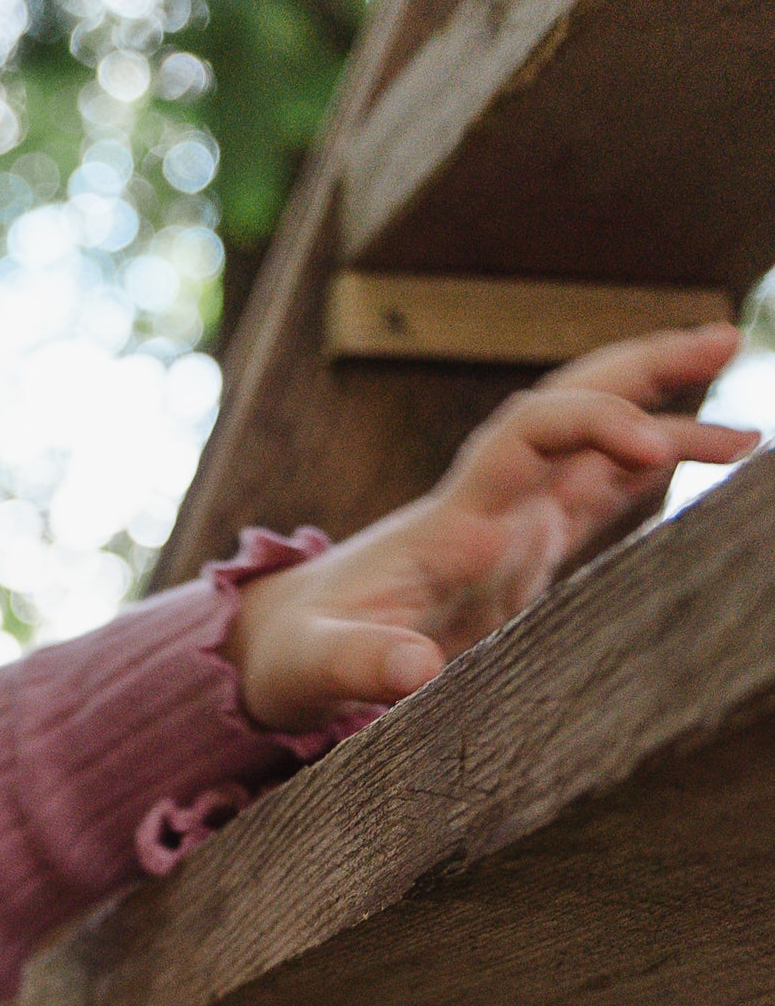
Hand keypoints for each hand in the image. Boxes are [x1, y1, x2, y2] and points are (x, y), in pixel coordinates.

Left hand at [224, 325, 759, 735]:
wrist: (278, 646)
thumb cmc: (296, 654)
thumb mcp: (317, 666)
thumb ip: (362, 665)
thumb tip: (416, 673)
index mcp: (453, 519)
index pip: (531, 433)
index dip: (592, 422)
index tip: (647, 443)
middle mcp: (490, 506)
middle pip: (574, 405)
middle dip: (645, 368)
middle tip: (723, 332)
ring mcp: (509, 526)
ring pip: (596, 449)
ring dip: (665, 423)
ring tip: (749, 434)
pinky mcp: (520, 556)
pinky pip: (595, 498)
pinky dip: (648, 473)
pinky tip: (703, 462)